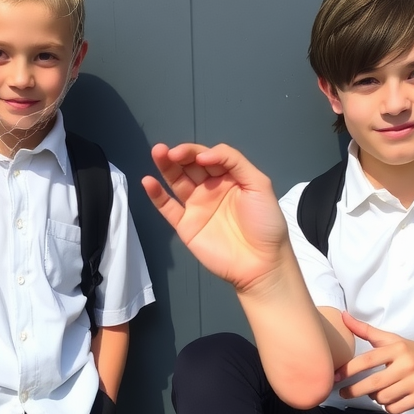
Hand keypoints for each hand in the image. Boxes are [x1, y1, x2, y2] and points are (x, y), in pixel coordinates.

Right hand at [142, 143, 288, 293]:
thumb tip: (204, 155)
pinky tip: (148, 182)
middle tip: (170, 151)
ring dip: (165, 166)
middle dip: (180, 155)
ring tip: (157, 152)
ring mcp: (196, 207)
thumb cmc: (265, 223)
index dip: (200, 152)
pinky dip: (156, 195)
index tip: (200, 158)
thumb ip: (234, 162)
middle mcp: (211, 189)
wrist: (261, 263)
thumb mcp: (259, 184)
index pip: (209, 157)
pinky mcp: (185, 226)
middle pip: (190, 165)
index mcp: (229, 177)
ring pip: (177, 181)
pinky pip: (167, 208)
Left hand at [335, 312, 413, 413]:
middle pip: (373, 384)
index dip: (348, 370)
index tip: (335, 377)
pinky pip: (394, 408)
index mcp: (396, 349)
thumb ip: (365, 330)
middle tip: (343, 393)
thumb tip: (343, 316)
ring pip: (382, 398)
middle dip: (354, 390)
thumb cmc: (409, 351)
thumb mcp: (390, 338)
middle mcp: (406, 365)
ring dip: (374, 397)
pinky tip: (390, 399)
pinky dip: (388, 406)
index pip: (367, 360)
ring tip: (377, 391)